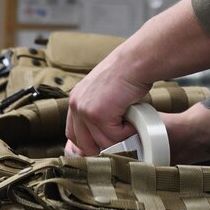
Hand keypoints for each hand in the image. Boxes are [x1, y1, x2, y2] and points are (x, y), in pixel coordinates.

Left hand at [64, 0, 209, 155]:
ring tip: (130, 117)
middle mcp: (76, 105)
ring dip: (121, 136)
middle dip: (104, 146)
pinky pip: (115, 137)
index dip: (88, 144)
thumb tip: (101, 138)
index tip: (103, 147)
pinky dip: (128, 130)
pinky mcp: (98, 115)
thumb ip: (98, 111)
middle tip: (121, 137)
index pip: (73, 134)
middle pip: (84, 144)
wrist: (135, 62)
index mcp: (76, 100)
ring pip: (103, 143)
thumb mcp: (103, 94)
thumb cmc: (127, 74)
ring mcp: (85, 110)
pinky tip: (132, 115)